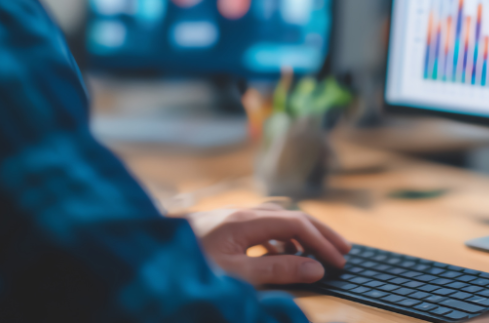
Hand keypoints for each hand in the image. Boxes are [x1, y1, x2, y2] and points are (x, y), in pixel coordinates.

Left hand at [189, 204, 350, 285]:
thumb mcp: (235, 274)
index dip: (321, 243)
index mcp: (246, 220)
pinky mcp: (223, 229)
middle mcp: (242, 213)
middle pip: (292, 217)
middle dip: (320, 233)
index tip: (338, 262)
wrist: (143, 256)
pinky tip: (284, 257)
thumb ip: (276, 271)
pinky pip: (262, 230)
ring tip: (319, 255)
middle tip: (344, 250)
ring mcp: (232, 220)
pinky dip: (281, 243)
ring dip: (301, 238)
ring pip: (278, 222)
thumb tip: (314, 268)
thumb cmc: (186, 265)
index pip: (297, 225)